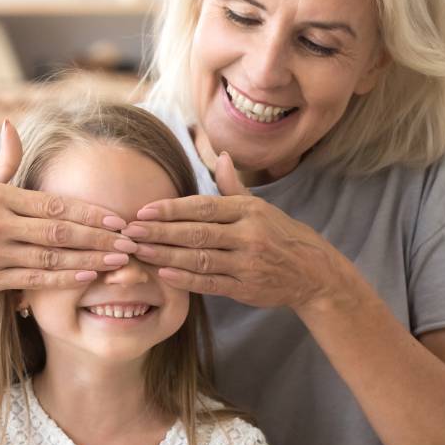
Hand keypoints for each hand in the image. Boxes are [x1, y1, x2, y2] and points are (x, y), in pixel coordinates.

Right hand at [0, 120, 136, 294]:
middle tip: (130, 240)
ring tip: (119, 260)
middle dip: (99, 237)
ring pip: (51, 257)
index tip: (118, 217)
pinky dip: (62, 278)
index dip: (90, 212)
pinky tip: (87, 276)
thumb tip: (12, 124)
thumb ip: (2, 162)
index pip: (54, 204)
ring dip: (90, 259)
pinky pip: (33, 279)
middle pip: (59, 232)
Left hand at [121, 152, 344, 310]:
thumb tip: (221, 155)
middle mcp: (248, 235)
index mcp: (248, 211)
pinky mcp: (246, 289)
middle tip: (130, 231)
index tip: (143, 210)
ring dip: (166, 255)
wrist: (313, 272)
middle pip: (196, 232)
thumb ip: (234, 186)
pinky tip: (164, 273)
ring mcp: (247, 263)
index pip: (203, 207)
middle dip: (160, 231)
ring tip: (140, 251)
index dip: (171, 209)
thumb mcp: (261, 207)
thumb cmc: (280, 235)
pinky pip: (211, 283)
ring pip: (200, 258)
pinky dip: (186, 279)